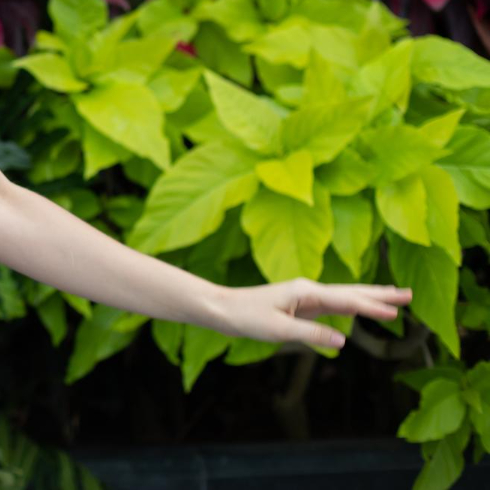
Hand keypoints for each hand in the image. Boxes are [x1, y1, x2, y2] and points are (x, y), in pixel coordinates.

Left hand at [212, 278, 412, 348]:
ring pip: (345, 297)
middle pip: (352, 292)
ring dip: (370, 297)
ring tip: (394, 299)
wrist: (223, 309)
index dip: (371, 307)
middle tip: (408, 294)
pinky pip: (334, 305)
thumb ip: (311, 335)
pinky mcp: (301, 306)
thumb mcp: (278, 329)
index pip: (346, 300)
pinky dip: (352, 306)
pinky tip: (359, 308)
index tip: (396, 312)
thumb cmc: (246, 317)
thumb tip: (342, 341)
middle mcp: (309, 290)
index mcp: (306, 292)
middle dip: (380, 294)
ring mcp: (306, 297)